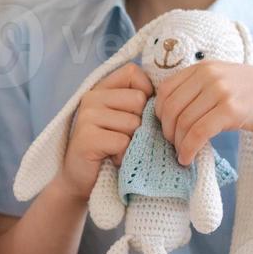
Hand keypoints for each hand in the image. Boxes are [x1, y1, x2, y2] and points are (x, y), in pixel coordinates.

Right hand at [56, 62, 153, 201]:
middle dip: (140, 122)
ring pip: (133, 122)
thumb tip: (169, 95)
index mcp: (101, 89)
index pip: (133, 72)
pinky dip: (123, 155)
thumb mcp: (124, 119)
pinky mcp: (87, 138)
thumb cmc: (110, 148)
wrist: (83, 181)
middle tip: (124, 136)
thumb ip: (138, 103)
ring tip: (117, 149)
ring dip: (132, 142)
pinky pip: (123, 142)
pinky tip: (112, 159)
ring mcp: (87, 117)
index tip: (138, 112)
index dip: (145, 91)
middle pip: (138, 99)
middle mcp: (91, 97)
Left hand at [154, 61, 252, 164]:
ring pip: (183, 122)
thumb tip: (169, 109)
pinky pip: (198, 132)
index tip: (166, 128)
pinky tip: (188, 159)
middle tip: (172, 145)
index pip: (165, 90)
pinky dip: (188, 149)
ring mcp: (220, 90)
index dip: (159, 113)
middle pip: (170, 107)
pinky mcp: (232, 109)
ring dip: (178, 144)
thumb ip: (200, 88)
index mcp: (203, 67)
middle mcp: (209, 75)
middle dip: (166, 131)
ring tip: (182, 155)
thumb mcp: (225, 82)